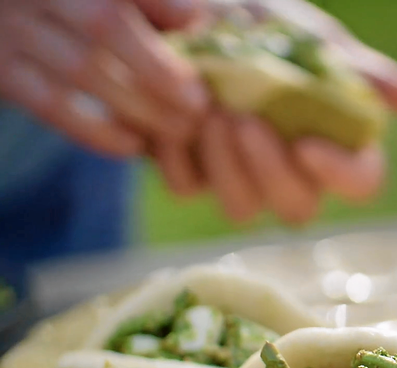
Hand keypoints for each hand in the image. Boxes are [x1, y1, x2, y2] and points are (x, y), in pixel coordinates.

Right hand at [0, 0, 209, 156]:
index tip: (198, 25)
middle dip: (156, 68)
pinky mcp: (1, 71)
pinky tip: (133, 145)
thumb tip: (195, 20)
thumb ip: (152, 3)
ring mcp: (13, 28)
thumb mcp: (119, 1)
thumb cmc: (81, 9)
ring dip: (137, 105)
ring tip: (180, 129)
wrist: (11, 18)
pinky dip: (95, 129)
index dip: (160, 5)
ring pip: (81, 68)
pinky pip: (49, 104)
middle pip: (104, 23)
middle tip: (198, 103)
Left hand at [156, 0, 396, 224]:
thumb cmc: (263, 22)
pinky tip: (176, 114)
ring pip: (242, 211)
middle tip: (242, 119)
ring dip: (224, 165)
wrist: (188, 12)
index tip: (307, 144)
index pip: (361, 183)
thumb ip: (360, 71)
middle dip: (269, 169)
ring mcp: (243, 177)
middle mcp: (294, 170)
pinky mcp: (195, 173)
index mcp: (338, 141)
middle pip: (298, 208)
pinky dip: (181, 152)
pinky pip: (188, 186)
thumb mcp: (311, 38)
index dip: (340, 175)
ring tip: (209, 109)